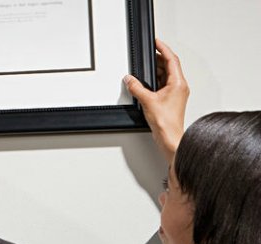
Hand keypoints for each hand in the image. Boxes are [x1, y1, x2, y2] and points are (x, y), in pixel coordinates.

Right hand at [124, 39, 189, 162]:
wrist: (170, 137)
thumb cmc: (166, 122)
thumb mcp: (147, 101)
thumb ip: (136, 87)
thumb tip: (130, 79)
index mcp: (178, 83)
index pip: (171, 59)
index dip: (163, 48)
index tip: (156, 41)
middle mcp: (179, 87)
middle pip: (169, 66)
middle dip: (157, 59)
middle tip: (148, 54)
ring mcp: (175, 93)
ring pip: (165, 75)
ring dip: (155, 71)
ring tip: (143, 69)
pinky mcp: (170, 100)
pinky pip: (162, 85)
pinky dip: (153, 81)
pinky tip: (144, 83)